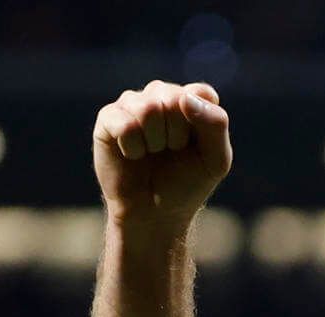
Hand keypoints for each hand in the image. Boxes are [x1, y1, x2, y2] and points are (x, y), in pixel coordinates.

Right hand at [92, 80, 230, 231]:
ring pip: (147, 108)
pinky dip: (133, 148)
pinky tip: (132, 155)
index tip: (194, 146)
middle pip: (173, 98)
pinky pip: (124, 123)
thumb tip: (184, 98)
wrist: (154, 215)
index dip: (200, 124)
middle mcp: (160, 95)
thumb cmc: (186, 185)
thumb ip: (216, 124)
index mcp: (189, 100)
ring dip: (155, 142)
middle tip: (170, 152)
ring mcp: (132, 104)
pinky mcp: (108, 118)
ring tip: (151, 153)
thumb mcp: (216, 160)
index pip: (200, 92)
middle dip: (176, 135)